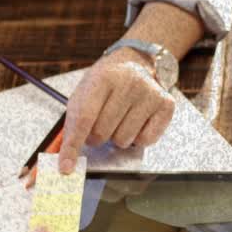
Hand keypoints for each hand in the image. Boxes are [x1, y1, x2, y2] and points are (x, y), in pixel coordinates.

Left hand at [58, 48, 174, 173]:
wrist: (133, 63)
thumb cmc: (104, 84)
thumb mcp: (83, 94)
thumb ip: (72, 125)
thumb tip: (65, 161)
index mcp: (102, 77)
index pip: (84, 118)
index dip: (73, 145)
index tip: (66, 167)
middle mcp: (129, 83)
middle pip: (102, 133)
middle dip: (96, 137)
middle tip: (100, 123)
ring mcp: (149, 93)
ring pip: (123, 141)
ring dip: (116, 137)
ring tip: (119, 118)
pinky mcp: (166, 105)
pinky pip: (145, 141)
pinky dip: (136, 138)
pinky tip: (136, 121)